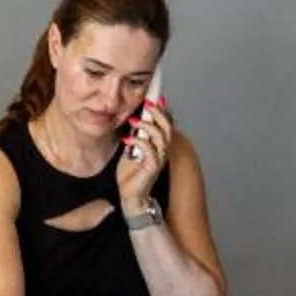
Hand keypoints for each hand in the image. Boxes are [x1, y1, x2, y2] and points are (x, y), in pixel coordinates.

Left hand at [117, 95, 170, 211]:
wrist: (130, 198)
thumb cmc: (131, 176)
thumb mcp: (132, 151)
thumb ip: (136, 137)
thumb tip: (134, 122)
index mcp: (158, 146)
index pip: (166, 124)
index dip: (163, 111)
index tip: (156, 97)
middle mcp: (162, 151)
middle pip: (167, 127)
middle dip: (158, 114)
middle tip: (147, 105)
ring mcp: (158, 160)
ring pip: (161, 137)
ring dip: (147, 126)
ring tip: (134, 121)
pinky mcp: (152, 168)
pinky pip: (149, 151)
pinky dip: (138, 142)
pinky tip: (127, 140)